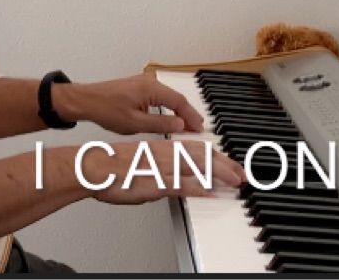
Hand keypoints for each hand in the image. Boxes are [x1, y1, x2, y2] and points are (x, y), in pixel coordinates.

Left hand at [53, 74, 203, 134]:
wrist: (86, 100)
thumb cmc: (105, 109)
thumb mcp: (135, 123)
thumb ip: (160, 124)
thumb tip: (179, 125)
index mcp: (151, 88)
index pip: (179, 102)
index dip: (191, 116)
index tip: (199, 128)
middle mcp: (150, 82)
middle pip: (176, 98)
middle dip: (188, 114)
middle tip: (197, 128)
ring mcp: (143, 83)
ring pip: (168, 97)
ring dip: (178, 111)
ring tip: (187, 125)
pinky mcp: (138, 87)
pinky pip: (159, 97)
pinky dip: (168, 107)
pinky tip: (170, 117)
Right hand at [79, 139, 245, 204]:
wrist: (95, 165)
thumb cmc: (113, 164)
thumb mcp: (143, 159)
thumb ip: (160, 166)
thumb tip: (171, 176)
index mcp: (164, 145)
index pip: (198, 148)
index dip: (218, 156)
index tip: (231, 163)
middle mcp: (167, 152)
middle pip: (204, 154)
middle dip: (226, 164)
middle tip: (242, 173)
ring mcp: (163, 167)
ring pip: (198, 166)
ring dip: (220, 173)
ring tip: (236, 180)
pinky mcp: (156, 182)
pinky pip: (182, 185)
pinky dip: (199, 188)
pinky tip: (211, 192)